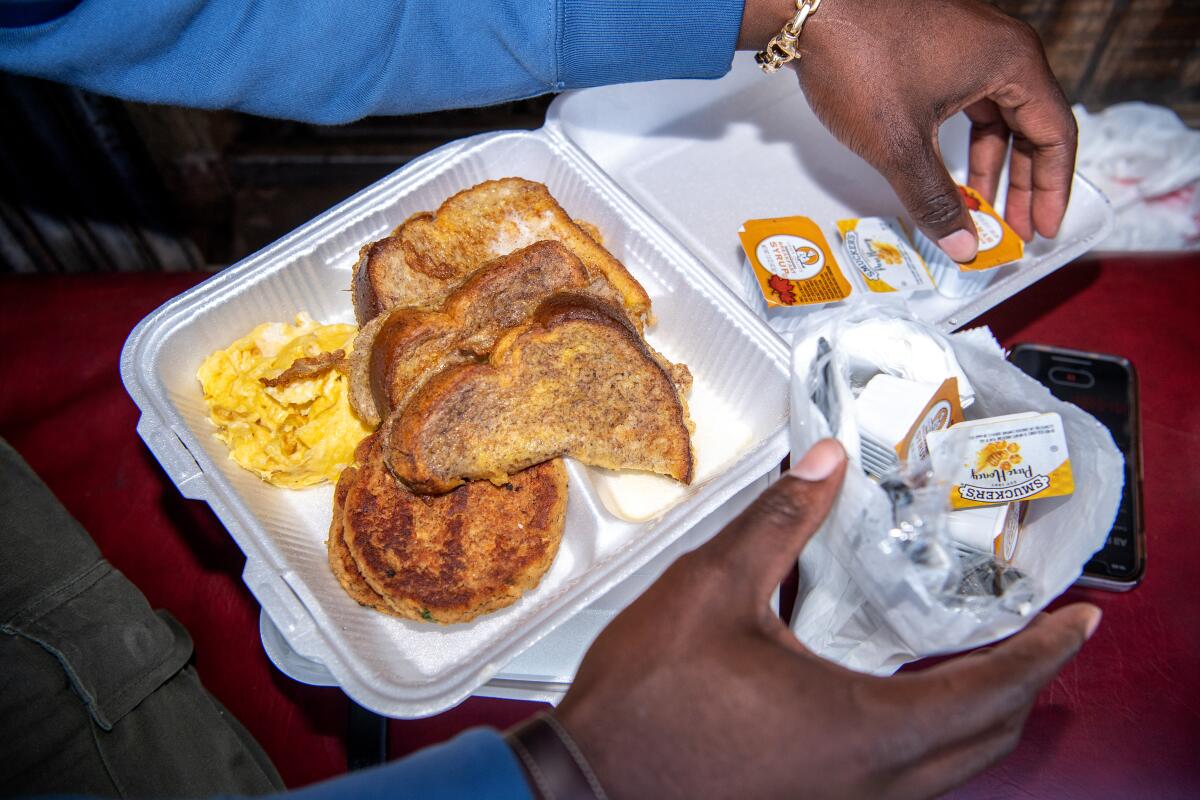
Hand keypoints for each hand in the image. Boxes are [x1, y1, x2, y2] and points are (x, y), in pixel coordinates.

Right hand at [554, 439, 1099, 798]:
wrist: (591, 785)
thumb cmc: (645, 708)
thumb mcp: (712, 589)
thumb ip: (776, 522)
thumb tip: (819, 467)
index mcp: (863, 729)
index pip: (990, 690)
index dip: (1042, 651)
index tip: (1075, 623)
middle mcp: (868, 782)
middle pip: (986, 740)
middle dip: (1023, 684)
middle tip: (1037, 638)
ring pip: (948, 769)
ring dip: (977, 715)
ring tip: (980, 663)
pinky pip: (902, 780)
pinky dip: (926, 737)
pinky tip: (893, 700)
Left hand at [739, 0, 1076, 260]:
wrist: (806, 8)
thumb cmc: (857, 55)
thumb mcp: (899, 145)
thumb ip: (934, 200)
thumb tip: (961, 242)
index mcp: (1010, 61)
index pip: (1055, 134)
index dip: (1051, 189)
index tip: (1042, 227)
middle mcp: (999, 47)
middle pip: (1030, 126)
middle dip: (1023, 183)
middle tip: (1014, 229)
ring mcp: (968, 46)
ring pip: (997, 117)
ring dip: (990, 166)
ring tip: (980, 210)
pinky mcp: (937, 51)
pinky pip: (968, 104)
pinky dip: (964, 143)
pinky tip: (949, 174)